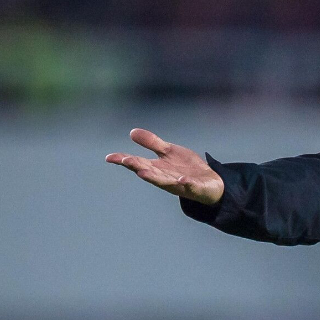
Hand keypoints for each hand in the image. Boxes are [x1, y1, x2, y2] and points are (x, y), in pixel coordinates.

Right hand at [106, 128, 224, 205]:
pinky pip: (189, 186)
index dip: (124, 160)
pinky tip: (182, 179)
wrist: (210, 183)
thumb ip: (152, 143)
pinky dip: (185, 183)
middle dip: (137, 166)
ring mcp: (179, 184)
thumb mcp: (169, 152)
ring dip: (154, 178)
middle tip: (126, 160)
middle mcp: (165, 178)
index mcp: (157, 168)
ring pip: (165, 182)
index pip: (138, 163)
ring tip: (143, 173)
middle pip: (149, 172)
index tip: (109, 157)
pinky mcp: (195, 187)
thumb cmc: (186, 168)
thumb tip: (132, 132)